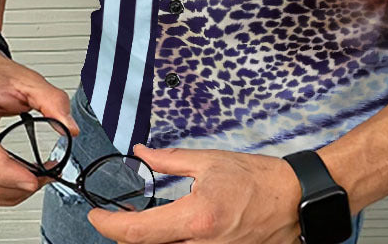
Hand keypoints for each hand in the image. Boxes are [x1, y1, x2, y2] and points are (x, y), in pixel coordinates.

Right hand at [0, 48, 79, 205]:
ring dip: (12, 190)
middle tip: (48, 175)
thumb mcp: (27, 79)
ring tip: (38, 177)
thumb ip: (53, 101)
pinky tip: (20, 178)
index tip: (33, 180)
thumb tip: (69, 128)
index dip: (9, 172)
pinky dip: (2, 187)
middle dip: (18, 182)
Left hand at [87, 144, 302, 243]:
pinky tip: (167, 231)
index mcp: (196, 218)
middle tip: (116, 217)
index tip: (95, 216)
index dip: (108, 226)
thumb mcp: (210, 161)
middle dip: (125, 236)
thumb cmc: (257, 180)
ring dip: (148, 241)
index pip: (137, 233)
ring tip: (141, 223)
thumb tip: (141, 152)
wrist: (292, 201)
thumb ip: (170, 160)